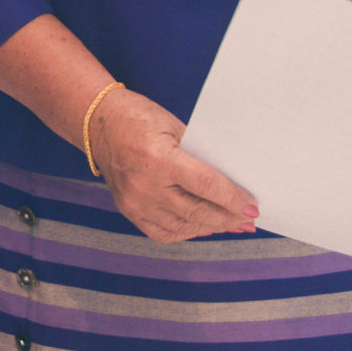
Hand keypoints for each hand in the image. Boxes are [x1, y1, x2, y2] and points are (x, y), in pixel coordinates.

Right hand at [89, 88, 256, 243]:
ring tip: (232, 224)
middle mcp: (144, 185)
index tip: (253, 206)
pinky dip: (188, 231)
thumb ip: (200, 156)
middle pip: (197, 211)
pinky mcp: (128, 210)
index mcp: (157, 158)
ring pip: (183, 226)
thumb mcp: (174, 127)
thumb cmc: (139, 118)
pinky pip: (164, 232)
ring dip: (212, 227)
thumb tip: (232, 182)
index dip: (234, 199)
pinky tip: (203, 226)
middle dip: (229, 217)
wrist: (98, 123)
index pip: (206, 186)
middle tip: (249, 219)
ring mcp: (134, 202)